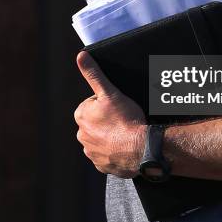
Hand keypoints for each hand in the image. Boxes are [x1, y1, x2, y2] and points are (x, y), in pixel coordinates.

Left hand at [74, 51, 146, 176]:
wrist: (141, 148)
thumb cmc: (126, 119)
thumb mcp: (110, 92)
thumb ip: (94, 74)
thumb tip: (80, 56)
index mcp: (81, 115)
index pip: (94, 104)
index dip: (109, 103)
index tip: (119, 107)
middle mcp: (82, 135)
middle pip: (98, 121)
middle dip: (109, 120)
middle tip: (124, 119)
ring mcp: (91, 152)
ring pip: (102, 138)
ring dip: (112, 135)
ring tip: (126, 132)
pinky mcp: (102, 165)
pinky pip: (107, 155)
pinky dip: (115, 150)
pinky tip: (125, 145)